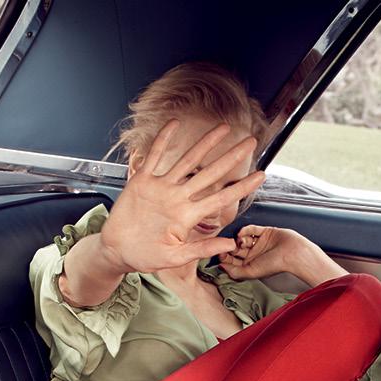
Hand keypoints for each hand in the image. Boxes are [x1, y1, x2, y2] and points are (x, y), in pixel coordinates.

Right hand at [99, 121, 265, 273]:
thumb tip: (231, 244)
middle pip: (210, 173)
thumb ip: (202, 249)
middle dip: (231, 157)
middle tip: (251, 142)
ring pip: (187, 160)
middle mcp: (179, 198)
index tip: (261, 175)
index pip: (222, 197)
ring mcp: (162, 187)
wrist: (118, 251)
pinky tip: (174, 124)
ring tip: (223, 127)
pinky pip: (154, 156)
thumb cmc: (145, 256)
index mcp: (188, 216)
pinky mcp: (142, 181)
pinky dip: (163, 140)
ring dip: (205, 143)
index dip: (242, 187)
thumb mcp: (176, 257)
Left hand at [219, 225, 349, 285]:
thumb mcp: (250, 272)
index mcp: (250, 266)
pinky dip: (245, 230)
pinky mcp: (264, 232)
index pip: (233, 262)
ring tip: (240, 242)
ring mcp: (258, 243)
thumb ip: (234, 272)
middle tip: (227, 247)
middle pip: (236, 250)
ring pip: (243, 239)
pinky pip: (251, 229)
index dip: (225, 258)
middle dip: (230, 248)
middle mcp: (253, 255)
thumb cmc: (274, 265)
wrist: (292, 253)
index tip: (220, 254)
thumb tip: (220, 266)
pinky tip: (242, 234)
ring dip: (239, 240)